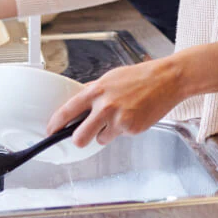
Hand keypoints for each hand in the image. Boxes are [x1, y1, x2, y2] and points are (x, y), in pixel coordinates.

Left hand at [47, 57, 185, 147]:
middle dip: (79, 140)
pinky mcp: (132, 129)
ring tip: (119, 118)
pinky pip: (119, 137)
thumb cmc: (141, 77)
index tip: (50, 131)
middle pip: (79, 138)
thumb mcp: (111, 78)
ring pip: (100, 140)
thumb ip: (93, 91)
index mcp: (96, 91)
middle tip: (84, 135)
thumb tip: (78, 102)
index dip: (55, 124)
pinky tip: (133, 117)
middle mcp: (105, 107)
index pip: (66, 112)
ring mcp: (119, 120)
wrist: (167, 80)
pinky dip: (124, 131)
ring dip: (105, 134)